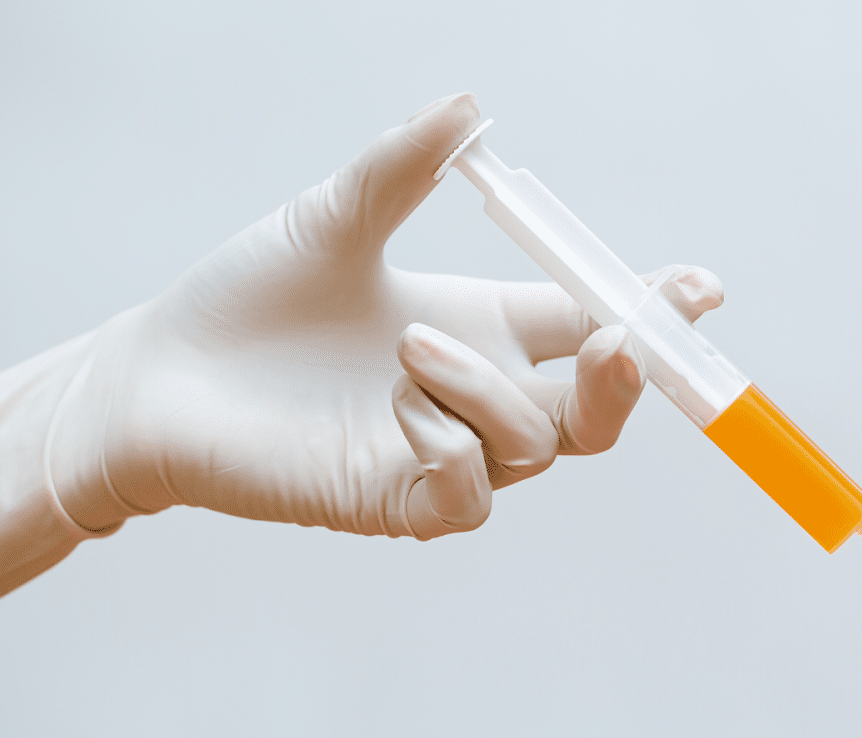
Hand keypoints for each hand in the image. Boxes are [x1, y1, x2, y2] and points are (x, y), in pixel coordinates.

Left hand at [49, 92, 721, 538]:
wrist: (161, 376)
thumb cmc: (250, 299)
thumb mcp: (334, 218)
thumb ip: (402, 168)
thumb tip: (467, 107)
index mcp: (488, 327)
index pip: (598, 327)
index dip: (657, 312)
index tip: (699, 287)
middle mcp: (482, 396)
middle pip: (601, 411)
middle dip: (628, 377)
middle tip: (617, 337)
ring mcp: (449, 455)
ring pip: (532, 443)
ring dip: (486, 392)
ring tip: (405, 351)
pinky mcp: (403, 505)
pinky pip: (472, 495)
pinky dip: (451, 450)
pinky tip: (394, 411)